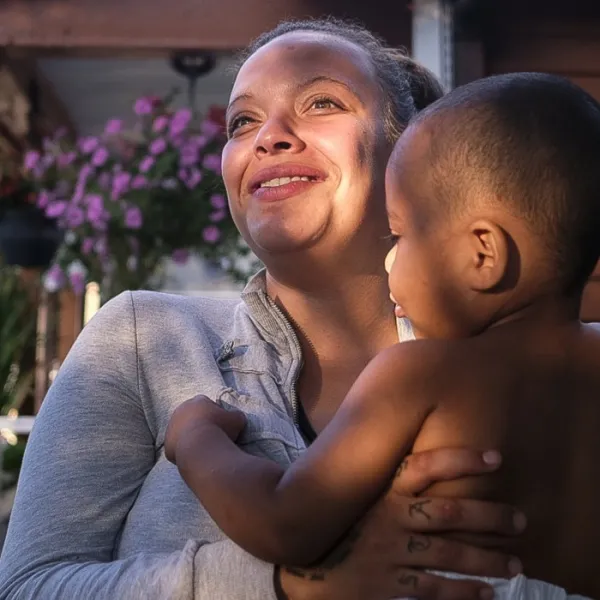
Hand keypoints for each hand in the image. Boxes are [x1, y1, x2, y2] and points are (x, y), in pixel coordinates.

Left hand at [164, 394, 246, 463]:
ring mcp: (171, 427)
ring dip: (190, 437)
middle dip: (199, 424)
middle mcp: (181, 410)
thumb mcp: (237, 419)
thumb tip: (237, 418)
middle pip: (191, 416)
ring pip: (182, 432)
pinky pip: (178, 447)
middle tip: (211, 436)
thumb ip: (236, 416)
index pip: (206, 403)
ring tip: (204, 448)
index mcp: (197, 401)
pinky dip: (185, 451)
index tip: (220, 424)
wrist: (201, 446)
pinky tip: (196, 457)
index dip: (214, 413)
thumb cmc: (219, 429)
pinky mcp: (167, 444)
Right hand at [277, 447, 525, 599]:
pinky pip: (434, 590)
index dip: (460, 459)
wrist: (305, 568)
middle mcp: (389, 519)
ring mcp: (390, 554)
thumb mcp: (357, 497)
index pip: (423, 466)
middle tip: (520, 520)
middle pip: (448, 512)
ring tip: (515, 563)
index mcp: (381, 492)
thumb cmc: (339, 527)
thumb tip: (422, 461)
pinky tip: (487, 594)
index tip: (496, 458)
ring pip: (448, 555)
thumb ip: (385, 481)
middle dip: (488, 515)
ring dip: (486, 560)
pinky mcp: (389, 587)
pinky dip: (464, 593)